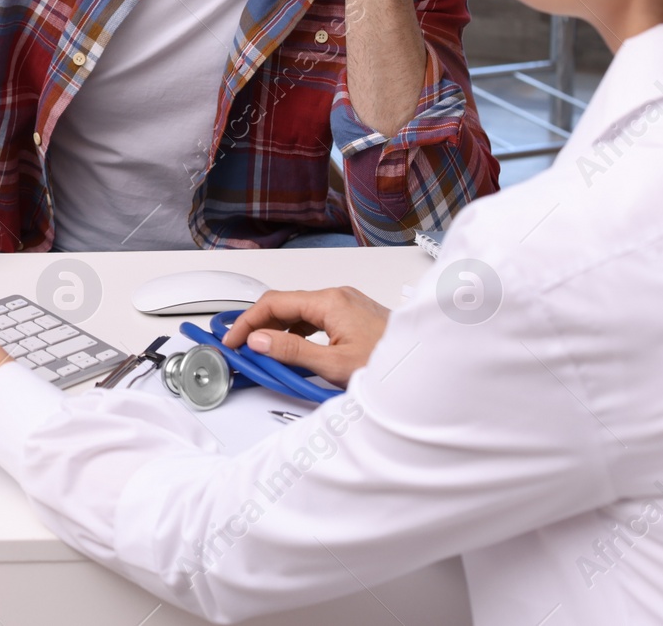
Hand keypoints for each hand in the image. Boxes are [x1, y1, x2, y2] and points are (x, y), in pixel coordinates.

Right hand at [218, 286, 390, 387]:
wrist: (429, 367)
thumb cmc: (392, 364)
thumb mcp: (334, 364)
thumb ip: (292, 351)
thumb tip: (260, 340)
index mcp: (330, 301)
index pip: (274, 303)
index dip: (247, 321)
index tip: (232, 339)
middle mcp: (338, 296)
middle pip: (285, 303)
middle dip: (259, 324)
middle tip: (242, 346)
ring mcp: (347, 303)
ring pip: (300, 310)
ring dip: (278, 328)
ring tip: (264, 350)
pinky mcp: (354, 314)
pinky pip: (315, 317)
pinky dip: (297, 330)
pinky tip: (293, 347)